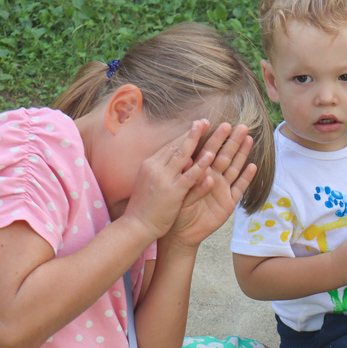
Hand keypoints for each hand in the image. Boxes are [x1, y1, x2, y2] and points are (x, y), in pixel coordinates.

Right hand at [122, 119, 216, 240]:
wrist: (136, 226)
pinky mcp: (172, 192)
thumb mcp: (149, 183)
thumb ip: (161, 171)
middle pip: (177, 145)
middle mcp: (155, 167)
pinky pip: (189, 176)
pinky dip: (200, 165)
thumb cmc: (144, 208)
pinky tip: (210, 156)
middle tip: (206, 121)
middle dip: (192, 132)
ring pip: (183, 155)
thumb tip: (176, 160)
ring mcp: (163, 178)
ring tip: (210, 129)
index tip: (195, 125)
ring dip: (197, 140)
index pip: (169, 146)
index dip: (183, 135)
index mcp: (150, 165)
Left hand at [166, 123, 256, 247]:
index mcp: (198, 172)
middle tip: (241, 126)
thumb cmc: (174, 209)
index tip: (221, 123)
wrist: (179, 232)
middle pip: (224, 155)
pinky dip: (245, 178)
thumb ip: (188, 178)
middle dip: (232, 141)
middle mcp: (212, 177)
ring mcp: (222, 189)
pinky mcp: (228, 203)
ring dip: (242, 153)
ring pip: (234, 167)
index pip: (208, 150)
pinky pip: (239, 188)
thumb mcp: (178, 191)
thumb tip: (191, 161)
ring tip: (248, 139)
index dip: (215, 138)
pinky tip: (252, 166)